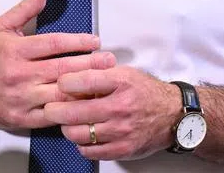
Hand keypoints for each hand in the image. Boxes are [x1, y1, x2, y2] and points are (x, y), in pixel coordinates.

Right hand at [0, 0, 116, 130]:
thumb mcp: (2, 28)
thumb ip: (24, 9)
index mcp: (15, 51)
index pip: (53, 44)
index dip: (77, 42)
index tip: (96, 41)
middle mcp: (19, 75)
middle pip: (61, 69)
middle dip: (89, 64)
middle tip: (110, 60)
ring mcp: (22, 99)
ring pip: (60, 94)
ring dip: (84, 88)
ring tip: (105, 81)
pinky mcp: (24, 119)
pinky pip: (53, 116)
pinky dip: (72, 110)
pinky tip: (87, 103)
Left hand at [42, 66, 183, 160]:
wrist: (172, 114)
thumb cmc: (145, 91)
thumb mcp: (124, 72)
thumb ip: (98, 73)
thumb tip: (70, 76)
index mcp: (121, 82)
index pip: (82, 81)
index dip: (64, 82)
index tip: (60, 84)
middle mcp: (120, 107)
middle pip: (74, 112)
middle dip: (55, 109)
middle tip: (50, 108)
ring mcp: (121, 131)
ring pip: (78, 134)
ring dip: (67, 128)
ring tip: (68, 122)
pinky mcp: (122, 149)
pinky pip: (89, 151)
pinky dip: (81, 144)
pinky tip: (84, 135)